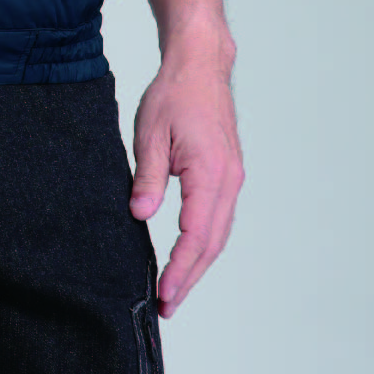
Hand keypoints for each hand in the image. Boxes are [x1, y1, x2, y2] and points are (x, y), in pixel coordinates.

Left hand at [128, 35, 243, 318]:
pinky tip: (188, 256)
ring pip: (218, 235)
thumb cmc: (174, 96)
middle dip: (189, 278)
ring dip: (198, 265)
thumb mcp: (149, 134)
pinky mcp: (228, 175)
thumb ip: (148, 178)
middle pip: (212, 244)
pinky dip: (205, 244)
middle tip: (166, 307)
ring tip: (175, 290)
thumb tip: (140, 216)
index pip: (195, 235)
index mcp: (211, 174)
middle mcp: (229, 181)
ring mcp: (233, 179)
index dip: (179, 269)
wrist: (200, 67)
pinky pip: (219, 219)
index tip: (162, 294)